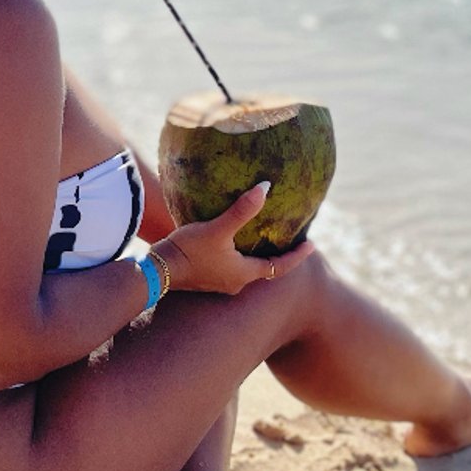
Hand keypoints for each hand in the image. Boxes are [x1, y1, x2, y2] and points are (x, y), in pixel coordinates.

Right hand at [151, 182, 316, 295]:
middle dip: (278, 256)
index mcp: (244, 274)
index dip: (298, 256)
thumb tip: (266, 188)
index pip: (280, 268)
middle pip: (265, 269)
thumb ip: (242, 211)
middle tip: (289, 239)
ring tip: (262, 237)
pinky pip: (230, 266)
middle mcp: (235, 282)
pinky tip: (232, 240)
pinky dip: (239, 254)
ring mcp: (219, 282)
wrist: (157, 270)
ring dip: (257, 255)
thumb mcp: (218, 229)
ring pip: (247, 268)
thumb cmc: (190, 251)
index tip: (313, 245)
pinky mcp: (205, 277)